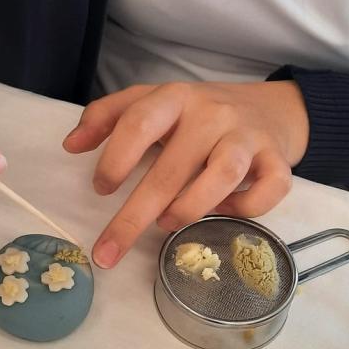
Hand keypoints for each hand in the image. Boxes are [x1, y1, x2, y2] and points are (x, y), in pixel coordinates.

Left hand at [63, 80, 308, 266]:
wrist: (269, 109)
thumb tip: (71, 144)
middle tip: (109, 250)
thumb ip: (108, 116)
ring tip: (167, 223)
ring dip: (190, 207)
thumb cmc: (198, 114)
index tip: (100, 189)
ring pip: (223, 174)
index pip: (139, 123)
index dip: (115, 158)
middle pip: (171, 167)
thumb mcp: (152, 102)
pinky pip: (269, 189)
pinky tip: (223, 213)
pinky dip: (246, 208)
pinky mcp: (278, 159)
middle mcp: (212, 114)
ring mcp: (247, 136)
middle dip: (134, 216)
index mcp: (175, 98)